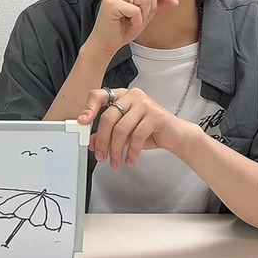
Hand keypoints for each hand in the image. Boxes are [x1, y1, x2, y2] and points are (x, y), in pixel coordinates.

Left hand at [78, 87, 197, 168]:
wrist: (175, 135)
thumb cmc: (149, 130)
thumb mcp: (124, 133)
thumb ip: (107, 134)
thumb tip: (92, 142)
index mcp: (121, 95)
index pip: (99, 95)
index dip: (89, 108)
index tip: (82, 122)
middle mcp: (132, 96)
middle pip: (108, 117)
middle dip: (103, 140)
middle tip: (101, 156)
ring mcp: (144, 104)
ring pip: (121, 128)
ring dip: (116, 149)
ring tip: (115, 161)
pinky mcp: (155, 115)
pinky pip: (137, 135)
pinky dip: (131, 151)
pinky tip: (129, 159)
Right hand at [83, 0, 179, 56]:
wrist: (106, 44)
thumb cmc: (122, 28)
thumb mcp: (146, 12)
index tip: (174, 2)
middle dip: (152, 5)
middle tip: (142, 17)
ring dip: (144, 14)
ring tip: (133, 20)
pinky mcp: (110, 3)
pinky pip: (136, 10)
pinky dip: (136, 21)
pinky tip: (128, 23)